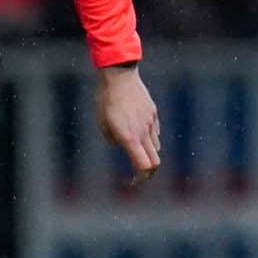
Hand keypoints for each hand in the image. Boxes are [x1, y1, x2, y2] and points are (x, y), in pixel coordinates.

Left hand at [97, 63, 162, 185]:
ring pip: (156, 146)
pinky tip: (137, 129)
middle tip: (138, 174)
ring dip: (148, 153)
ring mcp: (150, 122)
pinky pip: (154, 131)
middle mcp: (143, 132)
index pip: (144, 166)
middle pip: (155, 161)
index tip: (132, 182)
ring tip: (134, 147)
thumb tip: (121, 143)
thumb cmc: (105, 100)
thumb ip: (112, 139)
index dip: (141, 178)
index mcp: (129, 138)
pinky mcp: (153, 112)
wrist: (119, 75)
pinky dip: (149, 137)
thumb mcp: (102, 123)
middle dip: (148, 172)